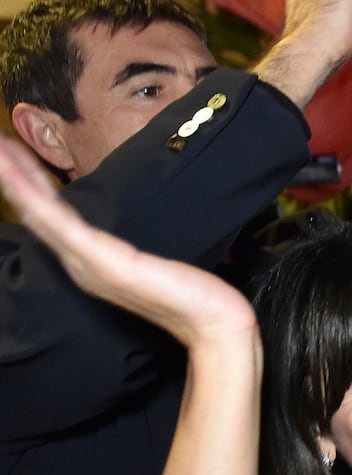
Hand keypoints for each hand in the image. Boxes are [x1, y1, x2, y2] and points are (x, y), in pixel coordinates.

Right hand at [0, 134, 256, 346]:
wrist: (209, 320)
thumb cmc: (186, 293)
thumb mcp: (148, 265)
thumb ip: (127, 252)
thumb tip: (122, 239)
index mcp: (88, 261)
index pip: (50, 216)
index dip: (30, 185)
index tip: (13, 154)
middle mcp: (80, 263)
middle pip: (37, 212)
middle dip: (14, 175)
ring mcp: (88, 263)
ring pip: (42, 214)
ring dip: (17, 179)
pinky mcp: (103, 262)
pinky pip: (62, 226)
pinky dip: (37, 200)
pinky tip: (19, 178)